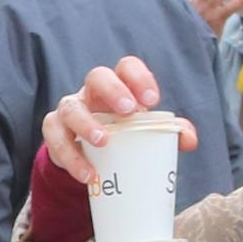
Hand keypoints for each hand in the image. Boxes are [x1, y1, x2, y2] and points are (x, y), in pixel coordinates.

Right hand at [42, 58, 182, 186]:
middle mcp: (91, 93)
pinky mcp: (54, 132)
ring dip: (86, 124)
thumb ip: (169, 132)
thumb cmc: (123, 136)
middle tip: (129, 111)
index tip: (152, 101)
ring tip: (103, 142)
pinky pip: (56, 140)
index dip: (139, 78)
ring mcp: (69, 110)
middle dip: (113, 91)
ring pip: (70, 108)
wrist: (90, 157)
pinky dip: (72, 158)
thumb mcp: (145, 131)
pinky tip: (88, 174)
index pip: (126, 67)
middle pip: (97, 76)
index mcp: (118, 86)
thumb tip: (188, 140)